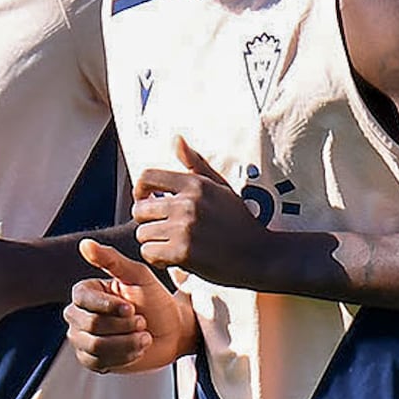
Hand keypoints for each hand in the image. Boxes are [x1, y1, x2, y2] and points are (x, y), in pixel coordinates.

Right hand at [67, 237, 201, 374]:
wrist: (173, 331)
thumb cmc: (156, 301)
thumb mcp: (138, 277)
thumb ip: (112, 260)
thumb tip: (85, 243)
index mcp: (86, 293)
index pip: (83, 299)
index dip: (109, 306)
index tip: (132, 307)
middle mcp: (78, 315)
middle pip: (90, 324)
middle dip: (123, 325)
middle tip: (142, 321)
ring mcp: (82, 339)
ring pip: (94, 345)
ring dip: (126, 342)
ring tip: (143, 336)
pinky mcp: (91, 360)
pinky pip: (98, 362)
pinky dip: (123, 356)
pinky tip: (136, 348)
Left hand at [129, 134, 271, 290]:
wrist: (259, 255)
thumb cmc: (238, 221)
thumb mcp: (220, 187)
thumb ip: (195, 164)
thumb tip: (176, 139)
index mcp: (195, 184)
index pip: (147, 177)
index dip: (139, 190)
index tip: (146, 201)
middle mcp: (188, 203)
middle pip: (139, 210)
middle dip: (147, 222)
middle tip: (164, 229)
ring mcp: (185, 228)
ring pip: (142, 234)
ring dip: (153, 242)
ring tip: (172, 244)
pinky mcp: (183, 252)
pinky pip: (149, 253)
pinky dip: (157, 259)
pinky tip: (173, 258)